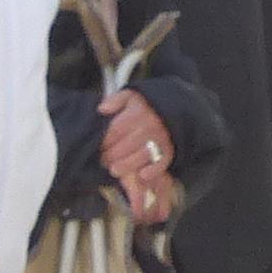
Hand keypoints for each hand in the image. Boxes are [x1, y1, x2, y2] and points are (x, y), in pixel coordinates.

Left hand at [98, 88, 172, 220]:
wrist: (173, 109)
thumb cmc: (145, 107)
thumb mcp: (130, 96)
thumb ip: (115, 101)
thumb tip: (102, 109)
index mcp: (138, 113)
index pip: (116, 130)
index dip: (104, 142)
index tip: (98, 148)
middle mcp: (150, 126)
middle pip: (127, 145)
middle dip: (111, 156)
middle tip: (103, 161)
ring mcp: (161, 139)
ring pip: (142, 156)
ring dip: (127, 166)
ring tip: (115, 170)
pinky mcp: (169, 150)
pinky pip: (161, 163)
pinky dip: (153, 171)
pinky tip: (141, 176)